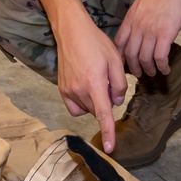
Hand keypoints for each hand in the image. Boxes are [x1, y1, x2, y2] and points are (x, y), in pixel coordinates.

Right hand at [55, 19, 127, 153]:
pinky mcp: (61, 89)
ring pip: (86, 108)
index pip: (103, 114)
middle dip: (106, 101)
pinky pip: (74, 106)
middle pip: (97, 109)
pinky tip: (87, 89)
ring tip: (97, 79)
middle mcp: (79, 90)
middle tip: (108, 81)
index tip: (109, 148)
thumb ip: (119, 83)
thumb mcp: (115, 60)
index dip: (108, 132)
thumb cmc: (96, 43)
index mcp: (94, 84)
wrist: (71, 31)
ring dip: (95, 101)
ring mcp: (67, 91)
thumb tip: (116, 102)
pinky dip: (83, 103)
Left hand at [114, 0, 180, 75]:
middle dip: (133, 67)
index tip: (124, 63)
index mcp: (131, 17)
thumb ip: (138, 14)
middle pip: (130, 54)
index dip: (120, 56)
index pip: (119, 42)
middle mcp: (138, 26)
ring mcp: (151, 31)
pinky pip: (160, 56)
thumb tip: (139, 24)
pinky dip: (162, 66)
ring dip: (149, 69)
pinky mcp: (166, 34)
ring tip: (154, 73)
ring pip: (145, 58)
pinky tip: (166, 69)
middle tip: (138, 74)